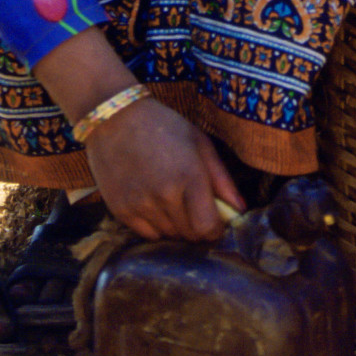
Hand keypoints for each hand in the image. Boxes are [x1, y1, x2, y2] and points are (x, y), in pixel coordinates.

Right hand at [82, 96, 246, 240]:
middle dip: (197, 226)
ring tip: (172, 199)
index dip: (216, 228)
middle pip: (190, 235)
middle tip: (194, 206)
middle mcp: (165, 196)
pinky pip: (147, 235)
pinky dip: (155, 226)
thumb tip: (240, 209)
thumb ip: (222, 179)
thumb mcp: (200, 143)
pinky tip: (154, 203)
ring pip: (169, 236)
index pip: (208, 227)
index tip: (215, 219)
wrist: (115, 119)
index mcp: (189, 176)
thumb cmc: (164, 126)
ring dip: (176, 225)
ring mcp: (140, 205)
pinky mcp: (120, 212)